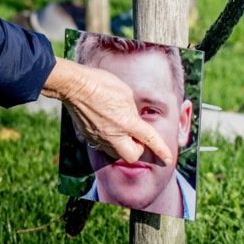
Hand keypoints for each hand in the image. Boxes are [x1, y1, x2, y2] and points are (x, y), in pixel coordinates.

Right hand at [42, 57, 172, 164]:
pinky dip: (108, 140)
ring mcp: (99, 138)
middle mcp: (114, 135)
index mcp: (128, 122)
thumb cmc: (102, 84)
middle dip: (138, 149)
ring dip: (122, 145)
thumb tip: (132, 119)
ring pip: (116, 153)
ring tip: (121, 129)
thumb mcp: (126, 94)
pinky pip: (102, 145)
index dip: (162, 151)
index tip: (168, 159)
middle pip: (132, 156)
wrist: (75, 86)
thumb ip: (132, 112)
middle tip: (136, 136)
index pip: (150, 140)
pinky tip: (106, 126)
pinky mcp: (88, 138)